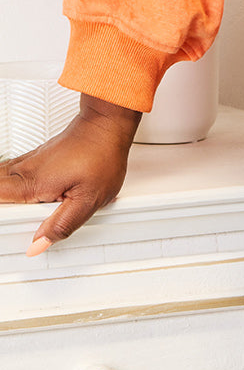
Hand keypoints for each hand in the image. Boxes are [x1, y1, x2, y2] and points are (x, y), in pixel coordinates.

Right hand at [0, 95, 141, 255]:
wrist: (106, 124)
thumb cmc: (102, 155)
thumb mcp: (89, 200)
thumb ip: (62, 225)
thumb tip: (39, 245)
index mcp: (33, 185)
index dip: (2, 218)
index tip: (12, 226)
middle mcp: (25, 172)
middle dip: (4, 209)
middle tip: (21, 219)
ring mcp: (28, 162)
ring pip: (1, 180)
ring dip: (7, 198)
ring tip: (27, 209)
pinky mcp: (35, 157)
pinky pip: (10, 172)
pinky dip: (11, 185)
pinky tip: (26, 194)